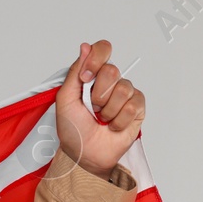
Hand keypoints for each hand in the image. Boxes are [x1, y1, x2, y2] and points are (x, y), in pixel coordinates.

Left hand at [54, 39, 144, 175]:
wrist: (85, 154)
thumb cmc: (72, 129)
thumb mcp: (65, 99)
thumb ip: (75, 72)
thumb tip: (85, 46)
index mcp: (92, 75)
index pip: (102, 50)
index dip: (96, 60)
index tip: (85, 78)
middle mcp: (110, 82)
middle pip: (112, 70)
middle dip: (98, 93)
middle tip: (91, 108)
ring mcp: (125, 94)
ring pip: (123, 89)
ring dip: (108, 110)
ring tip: (101, 119)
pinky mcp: (137, 108)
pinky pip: (133, 104)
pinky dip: (119, 119)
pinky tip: (112, 126)